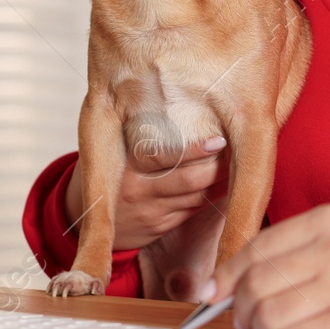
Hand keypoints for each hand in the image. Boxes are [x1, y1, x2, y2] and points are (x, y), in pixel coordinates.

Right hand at [62, 135, 228, 250]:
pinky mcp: (158, 226)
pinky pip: (193, 210)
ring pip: (197, 197)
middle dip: (219, 167)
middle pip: (189, 180)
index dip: (196, 150)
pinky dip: (213, 196)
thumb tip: (198, 102)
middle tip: (240, 150)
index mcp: (125, 161)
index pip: (163, 156)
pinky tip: (226, 182)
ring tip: (241, 163)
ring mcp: (148, 210)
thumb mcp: (120, 140)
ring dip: (222, 182)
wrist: (88, 210)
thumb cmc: (117, 160)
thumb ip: (149, 127)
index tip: (221, 138)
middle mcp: (135, 188)